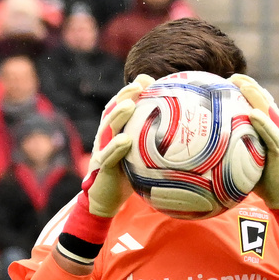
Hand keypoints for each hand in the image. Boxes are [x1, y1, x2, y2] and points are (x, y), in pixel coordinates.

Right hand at [83, 74, 154, 216]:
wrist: (107, 199)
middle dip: (123, 96)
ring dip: (117, 115)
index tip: (145, 80)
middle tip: (138, 86)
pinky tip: (126, 140)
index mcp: (115, 131)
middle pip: (112, 111)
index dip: (130, 91)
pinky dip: (115, 147)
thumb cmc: (127, 174)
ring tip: (129, 105)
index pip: (120, 105)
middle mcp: (106, 136)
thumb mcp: (141, 154)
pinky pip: (107, 155)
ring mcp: (102, 150)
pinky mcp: (102, 167)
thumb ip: (152, 138)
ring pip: (107, 129)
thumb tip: (176, 125)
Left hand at [228, 74, 278, 209]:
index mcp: (266, 131)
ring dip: (257, 97)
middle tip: (234, 76)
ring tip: (245, 85)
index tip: (229, 79)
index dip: (246, 90)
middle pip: (264, 102)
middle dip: (250, 87)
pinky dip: (263, 123)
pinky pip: (272, 135)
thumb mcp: (241, 162)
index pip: (257, 104)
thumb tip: (199, 151)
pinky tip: (253, 114)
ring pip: (269, 112)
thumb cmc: (259, 181)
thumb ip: (228, 152)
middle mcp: (275, 131)